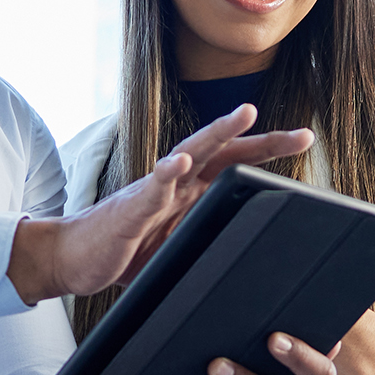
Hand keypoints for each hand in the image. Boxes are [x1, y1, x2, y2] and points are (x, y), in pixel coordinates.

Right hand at [5, 105, 312, 305]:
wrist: (71, 260)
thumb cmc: (121, 253)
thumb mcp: (174, 251)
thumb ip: (204, 243)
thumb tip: (245, 258)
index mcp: (189, 193)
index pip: (235, 164)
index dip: (268, 151)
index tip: (304, 140)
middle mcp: (175, 184)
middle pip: (225, 151)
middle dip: (263, 140)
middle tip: (302, 133)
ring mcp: (152, 193)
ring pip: (190, 155)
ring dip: (218, 133)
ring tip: (244, 114)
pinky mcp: (128, 211)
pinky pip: (149, 189)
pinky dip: (166, 174)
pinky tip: (180, 163)